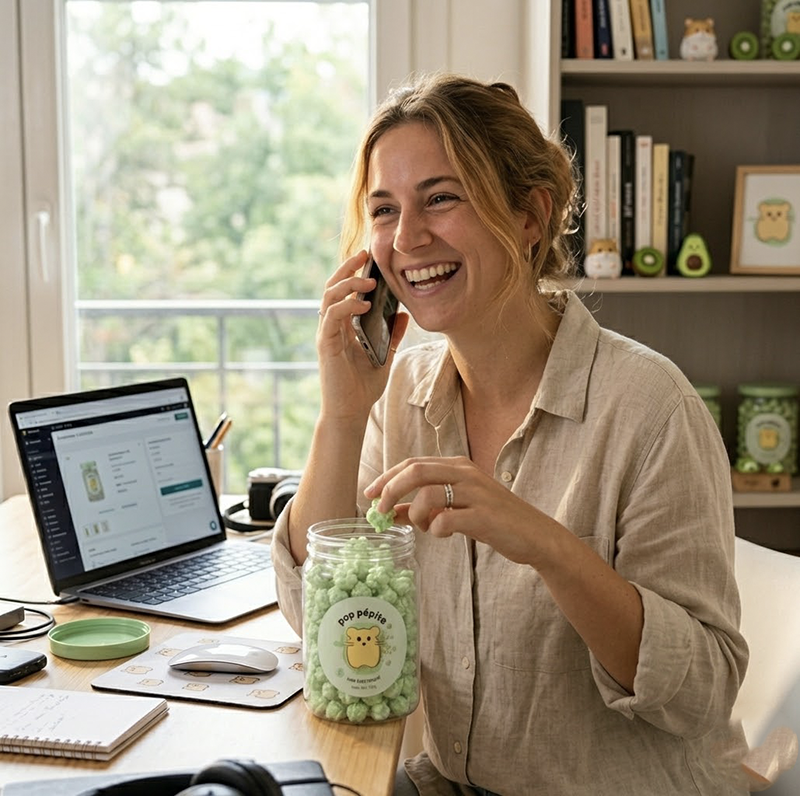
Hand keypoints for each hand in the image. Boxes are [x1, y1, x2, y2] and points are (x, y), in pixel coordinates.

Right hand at [317, 251, 407, 420]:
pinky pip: (331, 317)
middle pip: (332, 287)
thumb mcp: (385, 355)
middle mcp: (332, 326)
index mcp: (343, 326)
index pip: (344, 291)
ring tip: (369, 280)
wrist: (351, 412)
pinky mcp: (325, 345)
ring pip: (329, 297)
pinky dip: (346, 306)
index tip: (369, 257)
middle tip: (364, 254)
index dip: (353, 272)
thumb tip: (404, 315)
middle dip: (347, 267)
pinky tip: (364, 304)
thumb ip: (393, 335)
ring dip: (348, 284)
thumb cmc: (364, 387)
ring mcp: (326, 334)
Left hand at [365, 456, 545, 565]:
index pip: (413, 463)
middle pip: (415, 471)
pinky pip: (446, 519)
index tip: (369, 494)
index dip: (387, 477)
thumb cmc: (493, 520)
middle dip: (390, 490)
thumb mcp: (456, 508)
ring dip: (415, 514)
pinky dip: (436, 529)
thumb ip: (424, 507)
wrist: (535, 535)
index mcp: (458, 466)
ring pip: (427, 494)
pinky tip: (444, 534)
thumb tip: (388, 512)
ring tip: (425, 527)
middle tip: (379, 511)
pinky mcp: (483, 516)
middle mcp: (466, 473)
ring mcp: (476, 493)